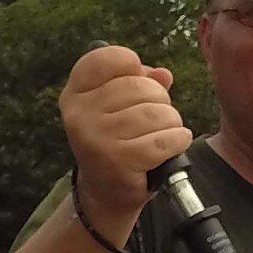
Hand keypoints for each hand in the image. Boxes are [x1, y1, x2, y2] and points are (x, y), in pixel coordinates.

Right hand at [61, 45, 188, 227]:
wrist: (105, 194)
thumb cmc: (117, 143)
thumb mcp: (119, 107)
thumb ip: (140, 82)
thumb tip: (163, 75)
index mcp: (76, 94)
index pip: (105, 58)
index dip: (131, 64)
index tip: (139, 79)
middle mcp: (79, 113)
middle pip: (140, 86)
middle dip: (160, 101)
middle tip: (156, 120)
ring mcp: (96, 137)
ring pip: (156, 113)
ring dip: (172, 124)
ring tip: (164, 135)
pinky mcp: (116, 160)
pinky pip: (163, 140)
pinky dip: (177, 141)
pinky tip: (173, 145)